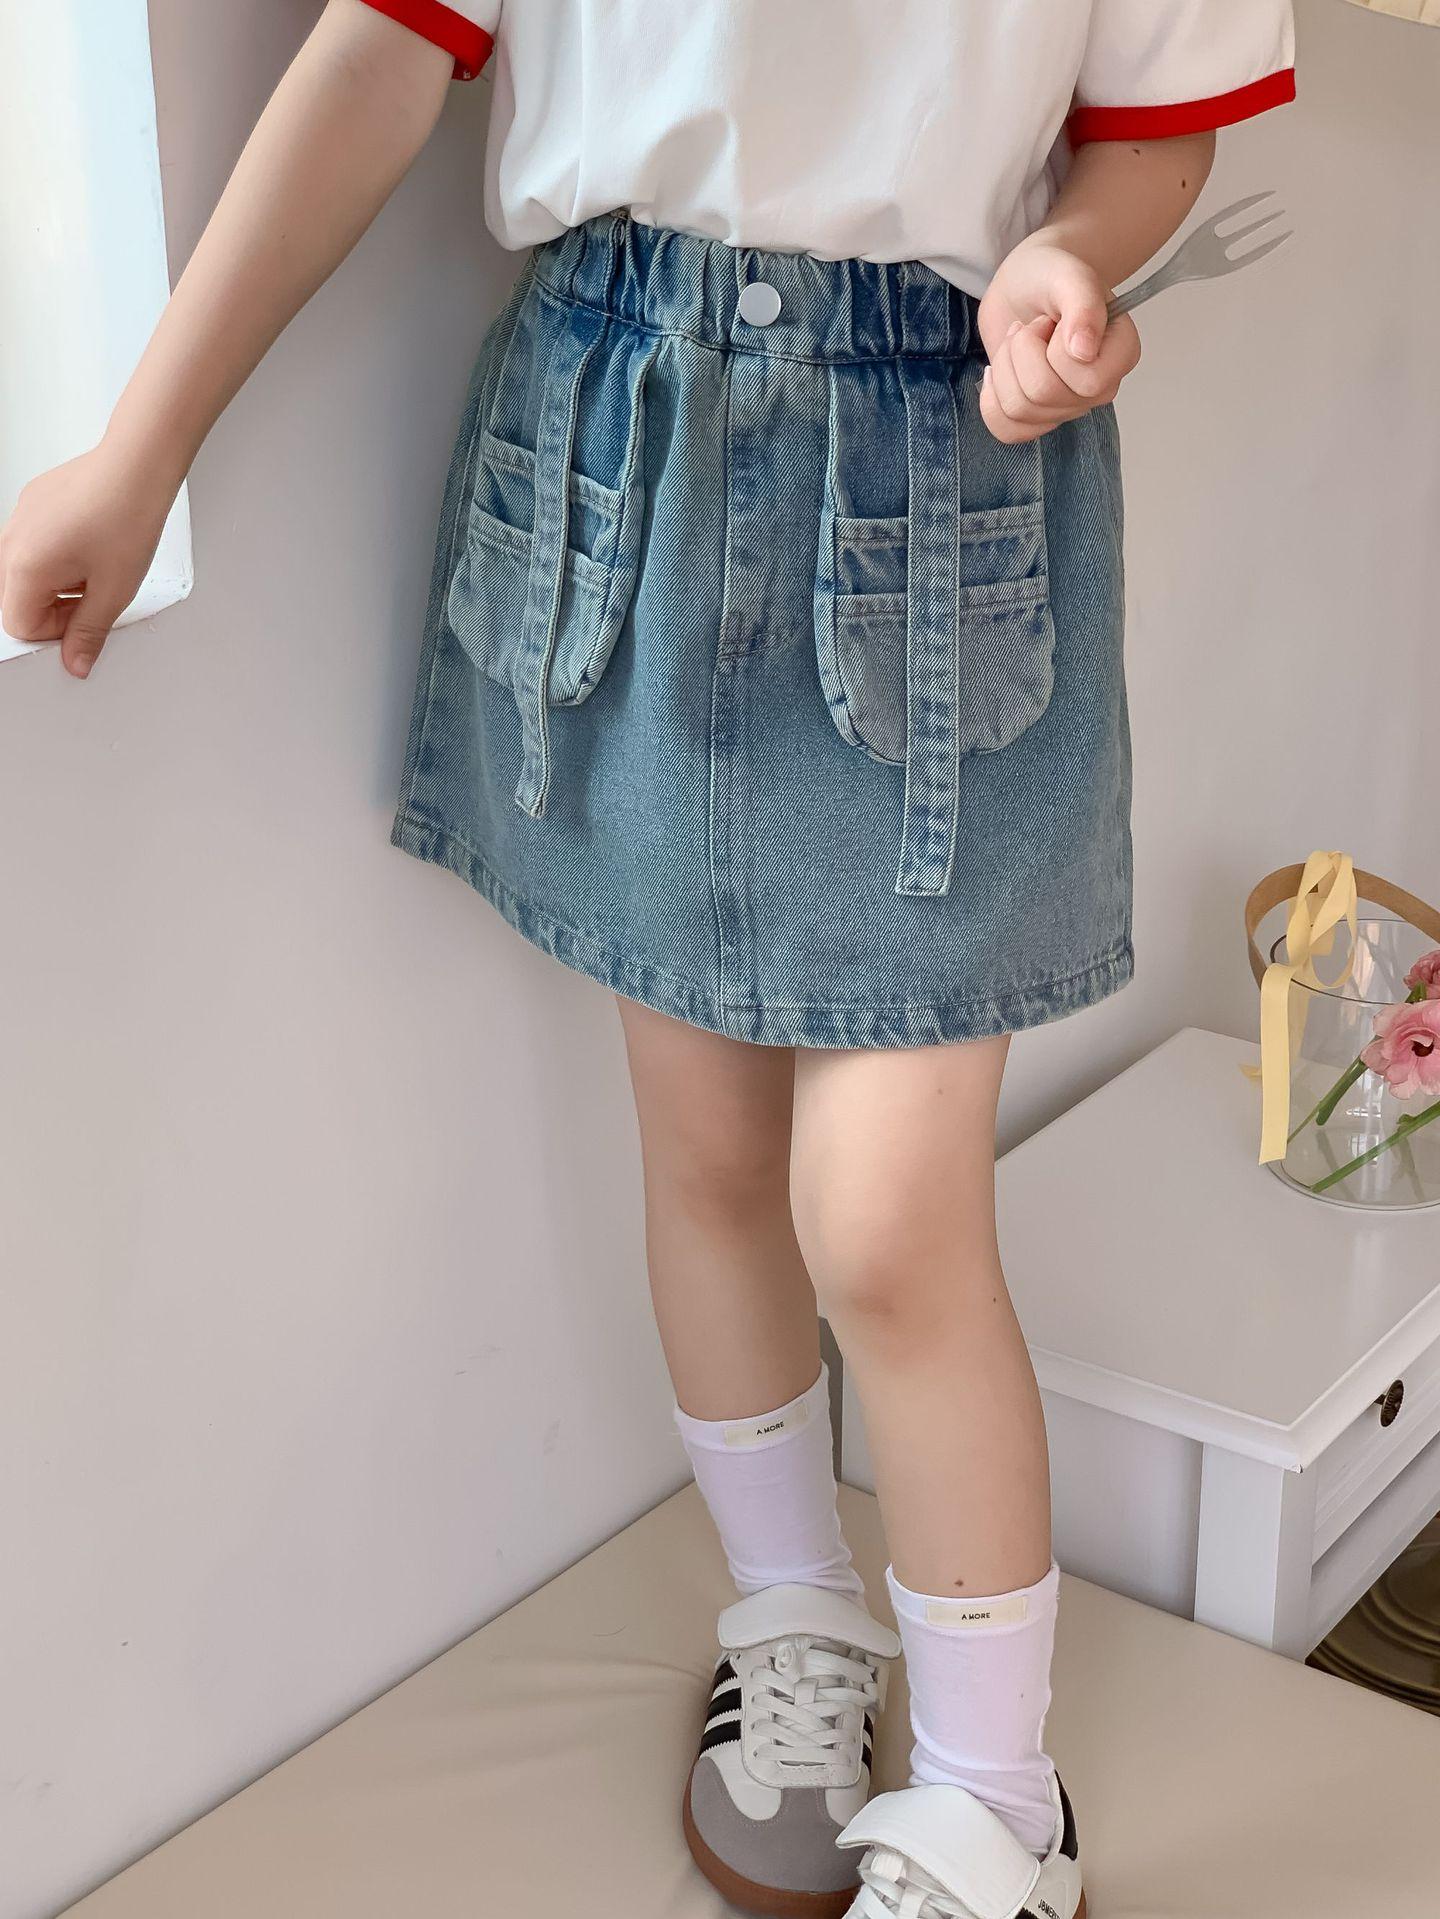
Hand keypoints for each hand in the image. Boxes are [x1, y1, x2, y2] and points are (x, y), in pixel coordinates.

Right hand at [0, 443, 177, 678]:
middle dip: (57, 609)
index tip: (86, 623)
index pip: (20, 625)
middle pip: (20, 600)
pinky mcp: (33, 506)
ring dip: (61, 584)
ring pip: (30, 574)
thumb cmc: (126, 517)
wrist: (136, 466)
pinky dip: (61, 557)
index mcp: (24, 566)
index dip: (57, 634)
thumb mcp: (113, 591)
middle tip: (96, 596)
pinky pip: (37, 547)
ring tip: (99, 567)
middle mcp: (12, 541)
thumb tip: (76, 662)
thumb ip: (88, 633)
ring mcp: (19, 520)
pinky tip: (93, 545)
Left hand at [977, 239, 1140, 444]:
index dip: (1055, 349)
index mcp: (1121, 354)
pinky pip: (1007, 431)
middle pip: (1045, 396)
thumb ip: (1083, 305)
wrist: (1025, 285)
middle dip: (1021, 352)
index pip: (1085, 381)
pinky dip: (991, 399)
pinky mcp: (1036, 417)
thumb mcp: (1069, 275)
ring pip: (1020, 411)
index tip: (1055, 320)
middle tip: (1031, 327)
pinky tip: (997, 371)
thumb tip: (1084, 351)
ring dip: (1005, 367)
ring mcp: (1067, 407)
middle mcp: (1099, 388)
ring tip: (1019, 341)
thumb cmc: (1051, 276)